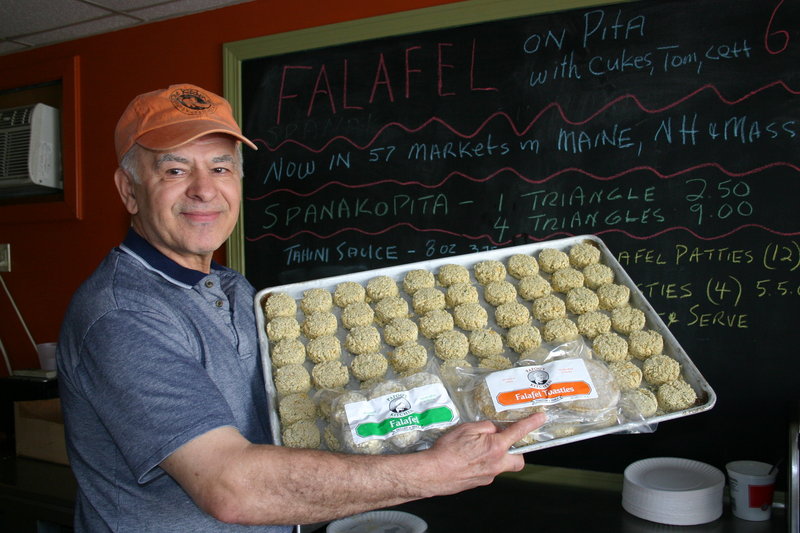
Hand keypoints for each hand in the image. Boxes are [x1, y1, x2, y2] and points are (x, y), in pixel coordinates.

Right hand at [419, 412, 545, 496]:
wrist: (433, 473)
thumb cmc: (448, 450)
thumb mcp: (467, 428)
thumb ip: (485, 427)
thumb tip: (494, 429)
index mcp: (495, 447)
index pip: (518, 432)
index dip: (531, 423)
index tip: (541, 418)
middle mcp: (496, 464)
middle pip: (518, 461)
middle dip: (516, 453)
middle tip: (505, 444)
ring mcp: (488, 476)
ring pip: (500, 466)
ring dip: (494, 457)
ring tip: (475, 451)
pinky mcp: (479, 483)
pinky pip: (487, 472)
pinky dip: (481, 464)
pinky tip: (466, 460)